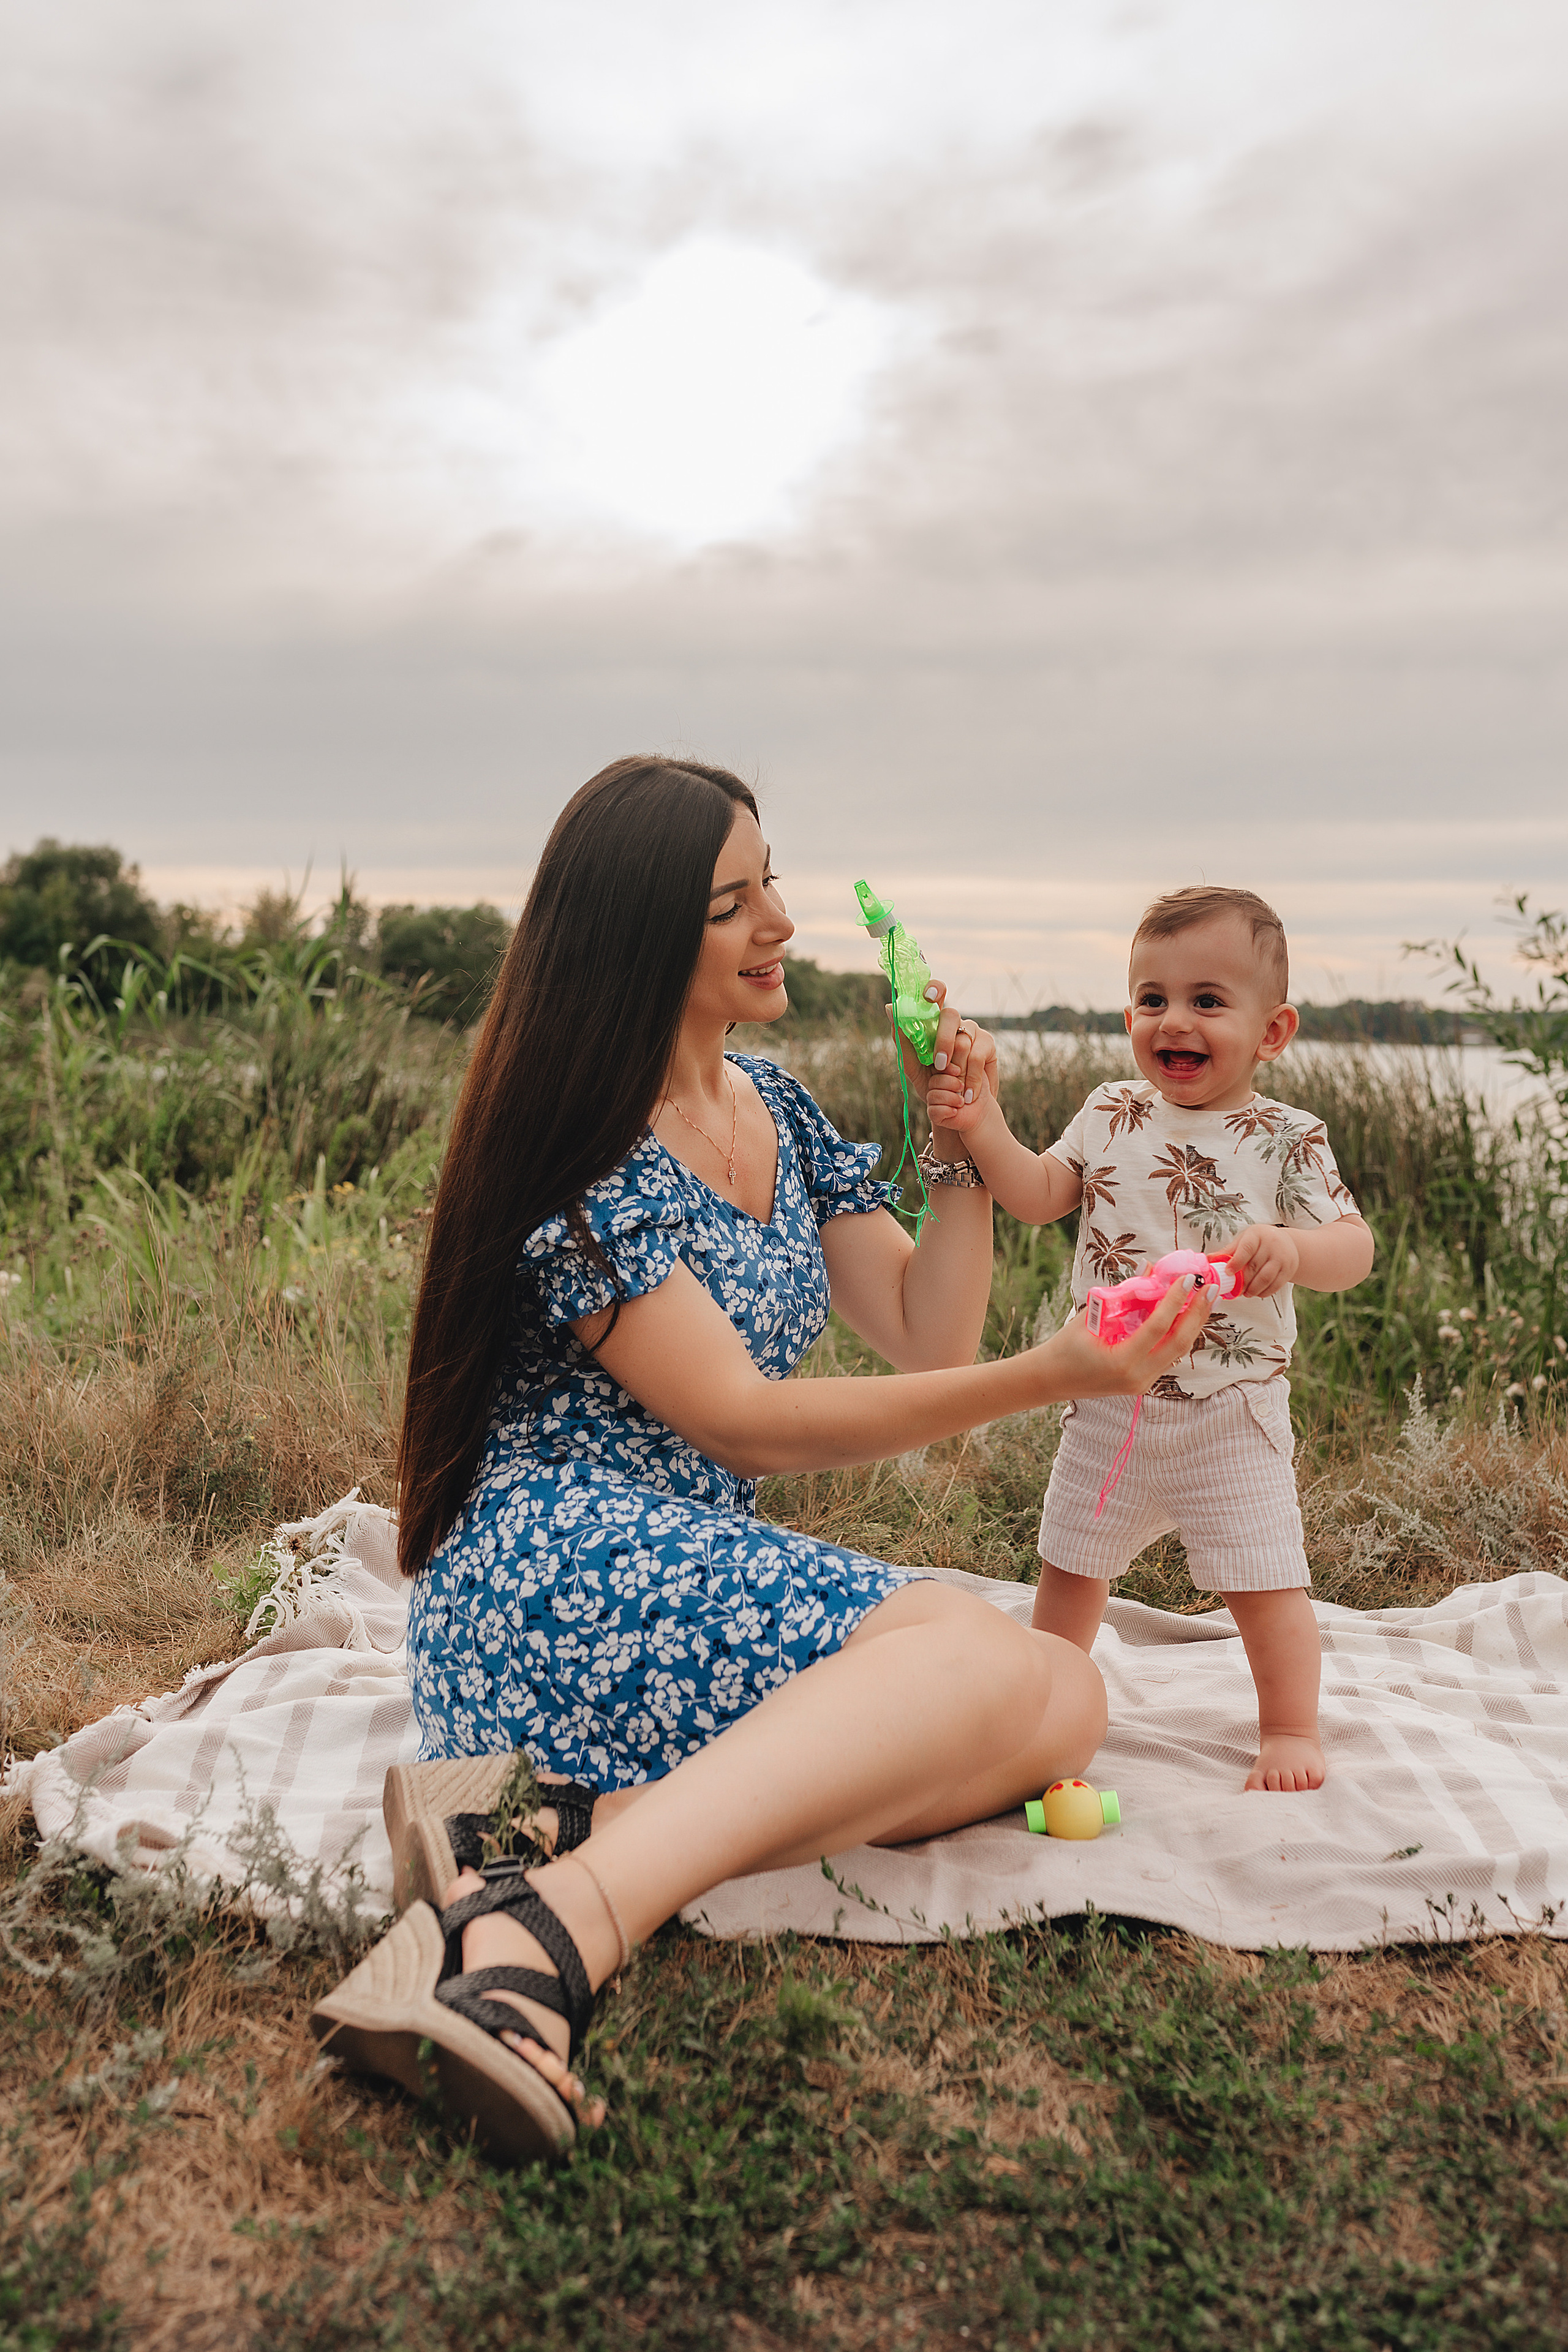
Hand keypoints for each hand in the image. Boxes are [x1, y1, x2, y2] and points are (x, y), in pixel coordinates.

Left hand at [898, 990, 996, 1117]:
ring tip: (952, 1084)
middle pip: (951, 1014)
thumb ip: (903, 1040)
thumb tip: (890, 1008)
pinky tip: (967, 1093)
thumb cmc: (933, 1085)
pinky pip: (977, 1055)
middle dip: (943, 1040)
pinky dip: (970, 1078)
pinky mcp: (988, 1045)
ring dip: (955, 1066)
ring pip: (963, 1038)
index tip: (927, 996)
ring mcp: (973, 1031)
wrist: (958, 1110)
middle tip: (939, 1064)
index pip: (935, 994)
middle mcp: (954, 1023)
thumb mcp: (913, 1067)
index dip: (933, 989)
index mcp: (933, 1023)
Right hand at [926, 1061, 995, 1134]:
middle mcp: (935, 1085)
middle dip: (951, 1084)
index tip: (959, 1072)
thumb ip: (964, 1059)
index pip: (937, 1067)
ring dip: (951, 1098)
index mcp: (943, 1072)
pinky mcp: (933, 1114)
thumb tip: (949, 1056)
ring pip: (932, 1095)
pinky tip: (955, 1112)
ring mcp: (933, 1099)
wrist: (983, 1112)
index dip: (948, 1069)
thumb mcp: (974, 1071)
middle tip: (963, 1088)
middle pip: (934, 1080)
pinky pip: (933, 1111)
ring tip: (962, 1102)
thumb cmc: (980, 1089)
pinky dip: (946, 1111)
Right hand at [1035, 1274, 1211, 1398]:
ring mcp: (1143, 1383)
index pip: (1157, 1327)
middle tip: (1208, 1286)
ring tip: (1204, 1298)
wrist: (1051, 1380)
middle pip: (1179, 1342)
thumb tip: (1151, 1270)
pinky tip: (1187, 1315)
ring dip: (1193, 1322)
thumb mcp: (1091, 1316)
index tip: (1186, 1278)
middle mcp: (1138, 1376)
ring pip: (1179, 1351)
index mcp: (1121, 1362)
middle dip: (1197, 1312)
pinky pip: (1169, 1355)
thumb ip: (1123, 1295)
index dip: (1174, 1300)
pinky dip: (1180, 1333)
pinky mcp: (1145, 1382)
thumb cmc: (1065, 1346)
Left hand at [1223, 1224, 1299, 1299]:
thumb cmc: (1259, 1242)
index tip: (1228, 1273)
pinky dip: (1264, 1292)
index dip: (1236, 1262)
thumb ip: (1227, 1252)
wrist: (1286, 1243)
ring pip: (1265, 1278)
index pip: (1246, 1249)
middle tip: (1234, 1289)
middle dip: (1242, 1281)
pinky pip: (1275, 1285)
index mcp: (1257, 1235)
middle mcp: (1272, 1244)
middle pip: (1254, 1267)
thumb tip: (1207, 1260)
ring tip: (1245, 1293)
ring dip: (1253, 1289)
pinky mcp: (1289, 1269)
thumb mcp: (1244, 1241)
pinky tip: (1257, 1293)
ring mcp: (1282, 1257)